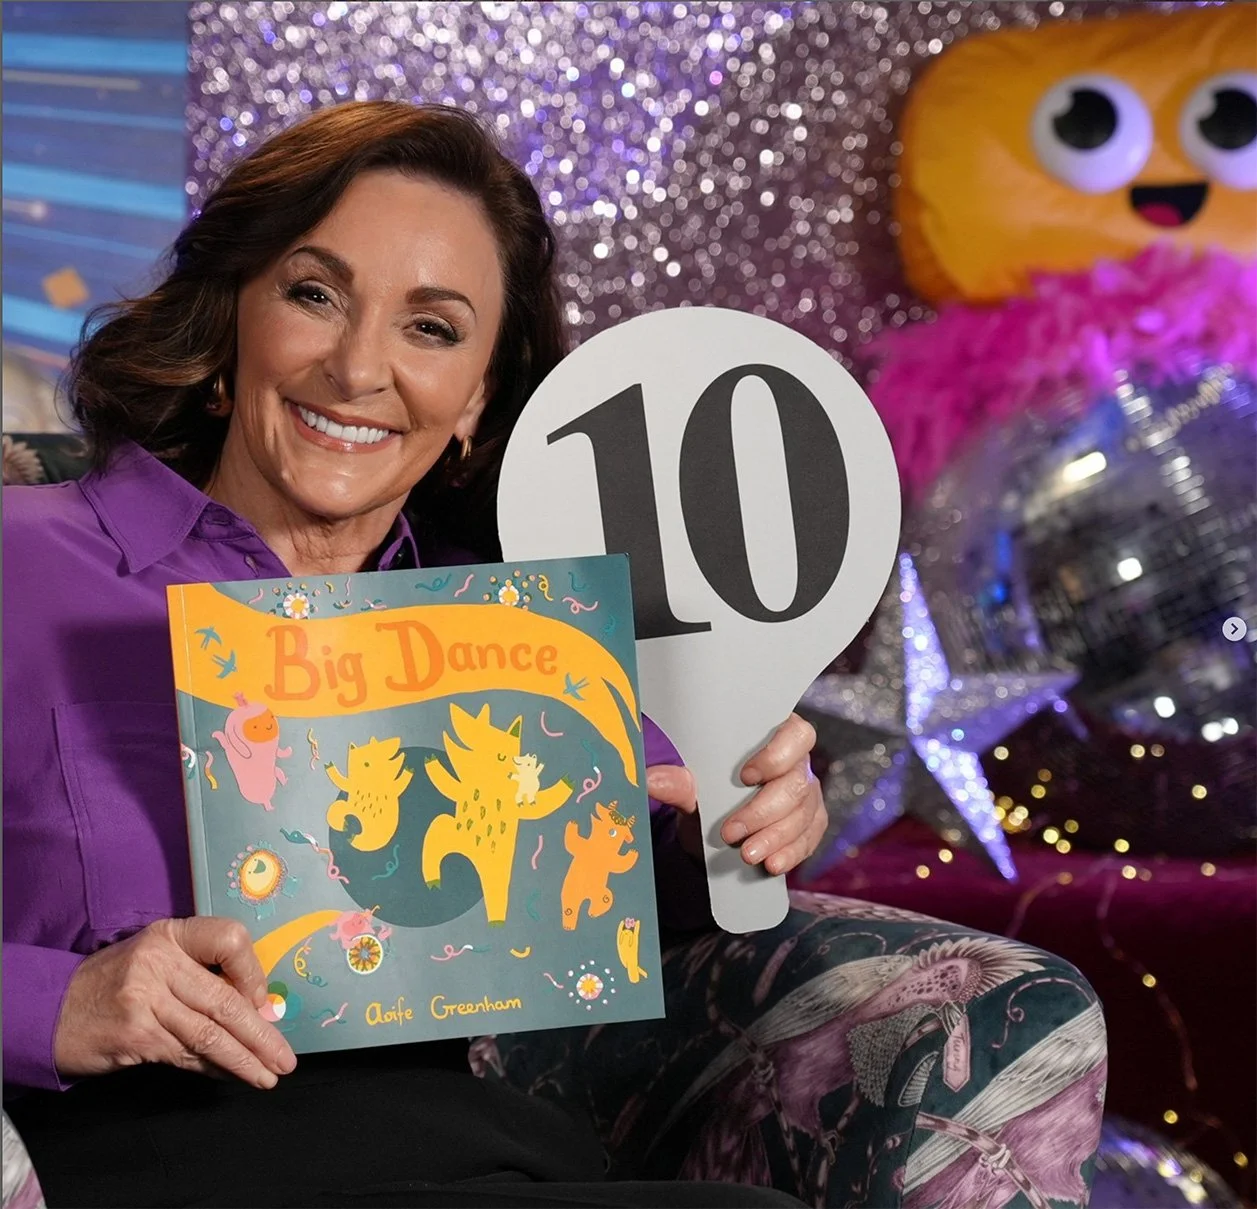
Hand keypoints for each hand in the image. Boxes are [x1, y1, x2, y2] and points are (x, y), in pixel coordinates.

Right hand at [54, 917, 296, 1088]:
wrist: (51, 1009)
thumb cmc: (117, 982)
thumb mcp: (157, 958)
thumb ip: (204, 973)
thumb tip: (260, 1007)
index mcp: (171, 935)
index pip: (230, 940)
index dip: (253, 973)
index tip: (263, 1001)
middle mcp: (159, 963)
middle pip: (225, 1000)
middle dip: (261, 1034)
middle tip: (284, 1058)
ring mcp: (145, 1001)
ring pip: (210, 1034)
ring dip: (245, 1060)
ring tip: (268, 1075)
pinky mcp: (135, 1037)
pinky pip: (187, 1055)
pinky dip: (214, 1068)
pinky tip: (233, 1076)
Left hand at [646, 713, 826, 874]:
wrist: (712, 834)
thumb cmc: (709, 796)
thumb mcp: (692, 791)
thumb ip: (679, 783)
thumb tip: (651, 780)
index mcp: (774, 738)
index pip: (795, 734)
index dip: (777, 754)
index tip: (746, 776)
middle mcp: (798, 764)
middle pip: (796, 784)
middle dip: (763, 812)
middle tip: (731, 833)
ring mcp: (808, 795)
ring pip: (802, 815)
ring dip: (774, 838)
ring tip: (747, 855)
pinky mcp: (811, 824)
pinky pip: (808, 839)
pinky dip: (790, 853)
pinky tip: (771, 864)